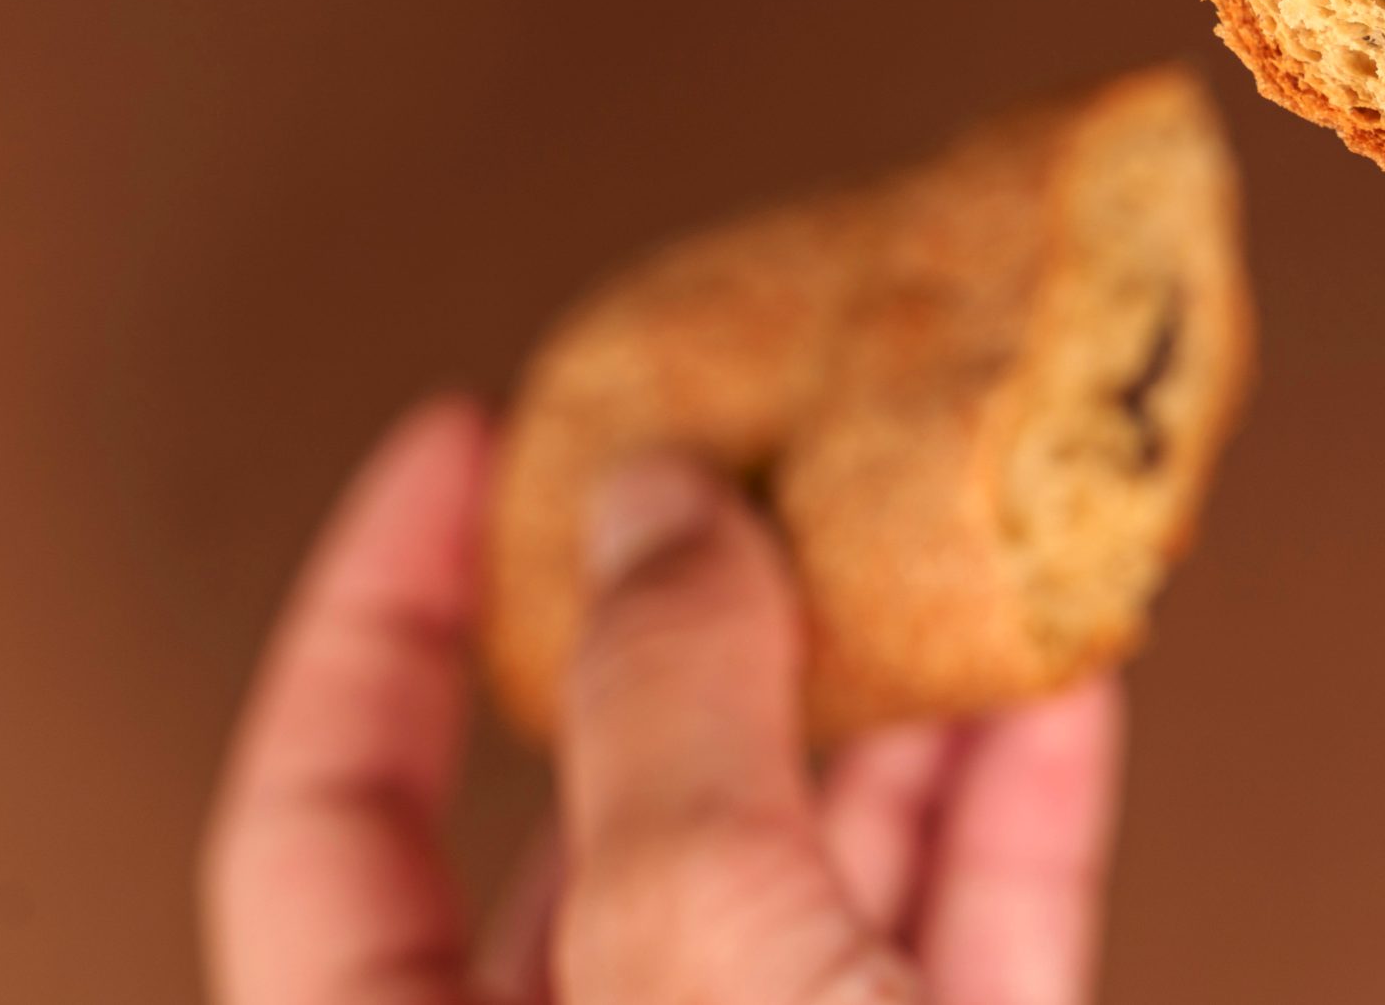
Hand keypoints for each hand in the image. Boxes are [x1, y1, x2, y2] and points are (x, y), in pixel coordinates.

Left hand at [202, 398, 1122, 1004]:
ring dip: (896, 686)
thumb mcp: (701, 969)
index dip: (372, 607)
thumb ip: (669, 725)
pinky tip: (1067, 672)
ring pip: (814, 862)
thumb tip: (658, 508)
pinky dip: (1022, 801)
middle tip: (754, 453)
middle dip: (703, 615)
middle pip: (613, 809)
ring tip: (940, 515)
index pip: (317, 819)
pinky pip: (976, 931)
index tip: (459, 434)